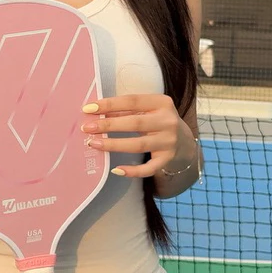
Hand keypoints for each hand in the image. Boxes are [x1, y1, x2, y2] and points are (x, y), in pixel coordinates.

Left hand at [81, 93, 196, 178]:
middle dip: (108, 125)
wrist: (184, 140)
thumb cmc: (157, 121)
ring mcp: (169, 141)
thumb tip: (96, 112)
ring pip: (138, 145)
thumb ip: (125, 111)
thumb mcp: (147, 110)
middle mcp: (168, 121)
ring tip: (93, 143)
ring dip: (113, 144)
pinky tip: (115, 170)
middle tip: (87, 128)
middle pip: (134, 123)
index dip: (109, 104)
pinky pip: (148, 168)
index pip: (132, 101)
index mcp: (162, 102)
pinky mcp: (167, 159)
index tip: (89, 108)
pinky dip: (132, 171)